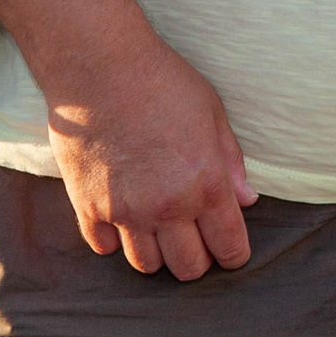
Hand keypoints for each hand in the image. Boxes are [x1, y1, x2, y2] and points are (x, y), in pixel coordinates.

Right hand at [39, 29, 259, 279]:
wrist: (101, 67)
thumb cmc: (164, 83)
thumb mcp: (213, 114)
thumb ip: (231, 162)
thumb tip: (247, 200)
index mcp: (206, 184)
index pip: (228, 247)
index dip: (234, 254)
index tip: (231, 250)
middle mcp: (167, 207)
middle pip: (188, 269)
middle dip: (198, 259)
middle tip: (195, 238)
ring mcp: (124, 211)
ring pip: (146, 265)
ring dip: (157, 253)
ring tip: (159, 228)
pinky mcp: (88, 206)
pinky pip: (104, 247)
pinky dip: (115, 239)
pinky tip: (123, 215)